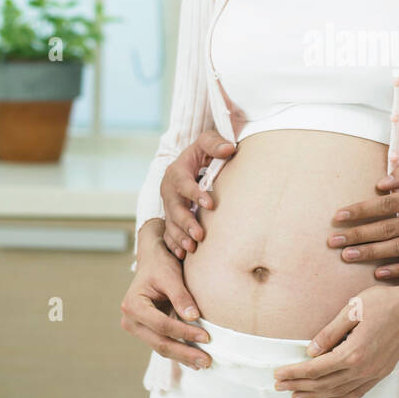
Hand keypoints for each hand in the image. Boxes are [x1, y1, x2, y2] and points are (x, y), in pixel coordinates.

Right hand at [120, 237, 212, 367]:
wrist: (152, 262)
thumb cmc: (160, 266)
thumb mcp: (171, 276)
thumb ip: (181, 297)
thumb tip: (194, 317)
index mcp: (133, 305)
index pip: (162, 325)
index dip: (184, 332)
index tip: (207, 337)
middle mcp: (130, 320)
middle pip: (160, 342)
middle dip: (185, 352)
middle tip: (207, 361)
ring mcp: (137, 328)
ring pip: (161, 348)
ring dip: (183, 356)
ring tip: (204, 364)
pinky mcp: (146, 332)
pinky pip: (163, 344)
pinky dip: (179, 352)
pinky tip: (195, 360)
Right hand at [160, 128, 236, 258]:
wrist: (190, 163)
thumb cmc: (202, 152)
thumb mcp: (207, 142)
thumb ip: (216, 143)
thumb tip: (230, 148)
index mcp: (177, 172)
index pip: (184, 184)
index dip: (196, 194)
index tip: (211, 203)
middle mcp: (169, 191)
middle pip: (174, 209)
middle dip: (186, 223)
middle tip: (199, 235)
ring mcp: (169, 206)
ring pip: (171, 224)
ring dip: (180, 237)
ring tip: (192, 248)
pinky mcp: (171, 217)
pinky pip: (168, 233)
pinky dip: (173, 244)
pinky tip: (183, 255)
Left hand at [272, 283, 398, 397]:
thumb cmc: (385, 304)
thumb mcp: (351, 310)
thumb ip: (329, 333)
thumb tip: (310, 351)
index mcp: (352, 353)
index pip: (315, 368)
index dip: (294, 373)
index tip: (278, 374)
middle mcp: (362, 368)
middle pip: (323, 384)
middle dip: (299, 386)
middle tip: (280, 387)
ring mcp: (373, 373)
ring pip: (338, 391)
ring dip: (315, 395)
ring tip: (297, 396)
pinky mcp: (381, 372)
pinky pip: (357, 392)